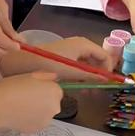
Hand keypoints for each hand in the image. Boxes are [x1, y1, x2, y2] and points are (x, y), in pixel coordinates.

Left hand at [0, 36, 116, 79]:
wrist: (26, 62)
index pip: (104, 55)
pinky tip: (77, 86)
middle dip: (98, 75)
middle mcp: (79, 45)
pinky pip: (77, 65)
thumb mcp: (73, 72)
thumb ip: (91, 76)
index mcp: (84, 44)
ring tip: (87, 91)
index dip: (108, 69)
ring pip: (86, 64)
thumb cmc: (51, 65)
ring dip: (88, 77)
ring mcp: (71, 50)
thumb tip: (106, 80)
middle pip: (96, 59)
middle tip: (97, 89)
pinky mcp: (63, 56)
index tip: (107, 83)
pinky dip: (80, 75)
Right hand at [0, 72, 62, 135]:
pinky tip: (18, 115)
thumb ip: (45, 76)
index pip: (56, 90)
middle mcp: (55, 107)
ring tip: (21, 106)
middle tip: (25, 97)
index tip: (32, 88)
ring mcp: (46, 121)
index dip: (44, 88)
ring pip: (44, 113)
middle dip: (43, 100)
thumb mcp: (29, 75)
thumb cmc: (10, 88)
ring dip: (37, 111)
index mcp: (54, 91)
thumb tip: (54, 77)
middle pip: (52, 103)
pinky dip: (30, 119)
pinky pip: (36, 122)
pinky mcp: (36, 130)